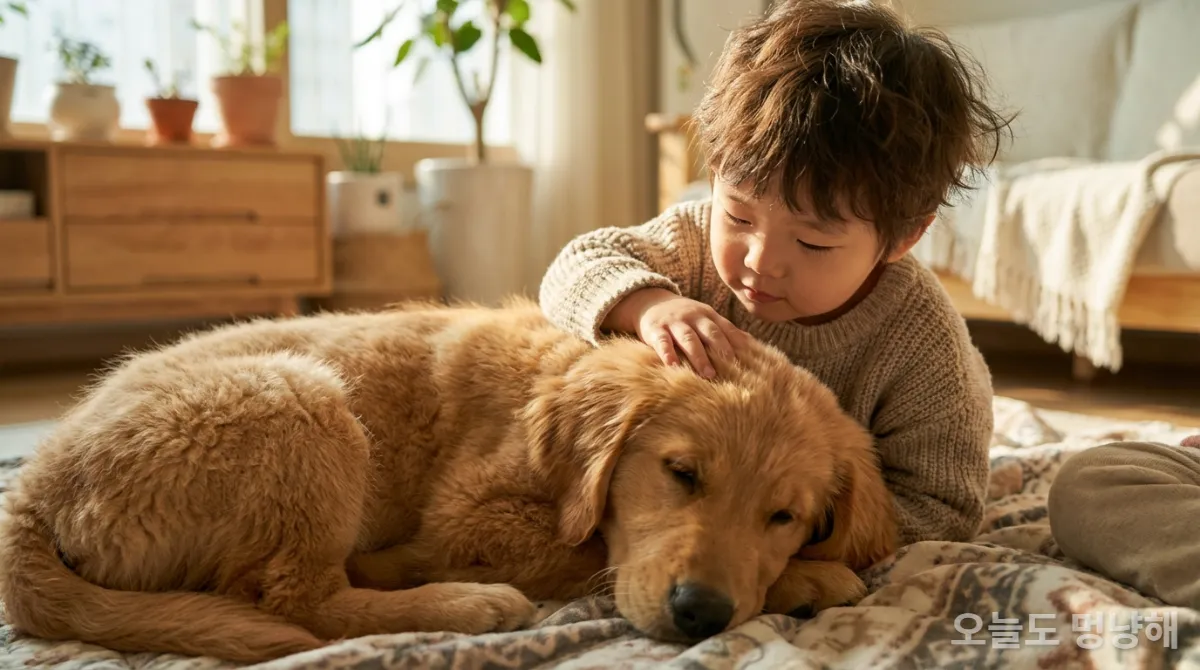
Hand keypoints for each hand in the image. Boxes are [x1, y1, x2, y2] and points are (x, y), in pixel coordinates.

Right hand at [606, 289, 747, 377]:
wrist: (649, 302)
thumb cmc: (683, 317)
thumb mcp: (703, 318)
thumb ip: (724, 330)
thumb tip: (752, 344)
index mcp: (708, 315)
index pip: (726, 328)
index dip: (737, 342)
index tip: (750, 358)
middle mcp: (693, 317)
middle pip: (710, 332)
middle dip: (721, 348)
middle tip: (731, 365)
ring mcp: (674, 323)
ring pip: (689, 338)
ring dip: (699, 356)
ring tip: (708, 373)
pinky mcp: (655, 330)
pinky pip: (662, 342)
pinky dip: (667, 354)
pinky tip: (672, 366)